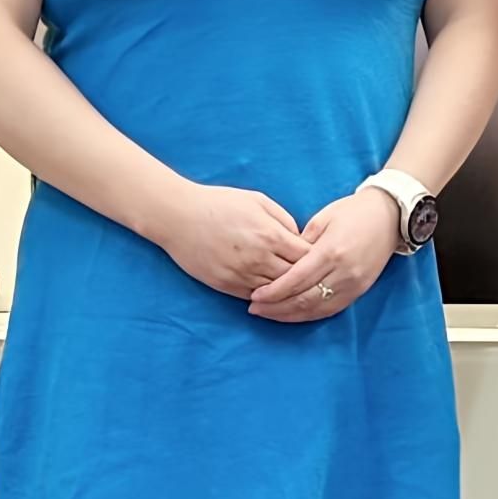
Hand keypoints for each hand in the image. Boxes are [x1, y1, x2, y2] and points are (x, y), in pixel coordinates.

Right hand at [156, 181, 309, 299]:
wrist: (178, 216)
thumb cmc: (219, 203)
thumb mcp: (257, 201)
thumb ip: (283, 219)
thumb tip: (299, 237)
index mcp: (271, 235)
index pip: (307, 256)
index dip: (316, 258)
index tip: (319, 257)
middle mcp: (259, 258)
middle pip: (295, 278)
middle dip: (305, 278)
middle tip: (311, 277)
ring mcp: (241, 274)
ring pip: (276, 292)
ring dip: (286, 291)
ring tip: (295, 287)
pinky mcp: (226, 285)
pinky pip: (255, 297)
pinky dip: (266, 296)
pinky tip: (272, 292)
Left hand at [251, 187, 403, 321]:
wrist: (390, 216)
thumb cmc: (353, 212)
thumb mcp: (322, 219)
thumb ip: (300, 243)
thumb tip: (281, 262)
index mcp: (331, 251)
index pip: (296, 280)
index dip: (273, 292)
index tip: (255, 296)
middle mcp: (343, 272)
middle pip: (304, 299)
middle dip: (276, 308)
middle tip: (255, 309)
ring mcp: (354, 284)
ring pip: (317, 309)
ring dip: (290, 315)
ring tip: (269, 314)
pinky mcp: (360, 290)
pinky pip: (331, 309)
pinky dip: (309, 315)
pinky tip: (293, 314)